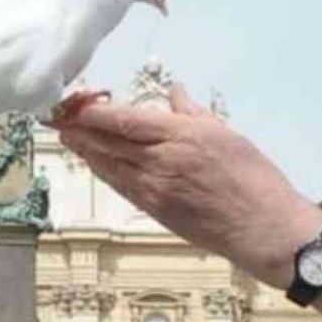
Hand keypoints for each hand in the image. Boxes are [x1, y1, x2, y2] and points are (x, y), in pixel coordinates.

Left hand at [55, 89, 321, 292]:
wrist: (264, 229)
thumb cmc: (255, 182)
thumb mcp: (227, 134)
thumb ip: (193, 113)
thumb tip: (175, 93)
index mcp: (181, 137)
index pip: (124, 120)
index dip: (92, 111)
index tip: (73, 101)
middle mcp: (162, 163)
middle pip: (107, 142)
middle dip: (78, 128)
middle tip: (56, 116)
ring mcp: (156, 190)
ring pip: (108, 165)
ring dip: (84, 150)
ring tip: (66, 136)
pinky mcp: (156, 210)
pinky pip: (121, 186)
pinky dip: (103, 171)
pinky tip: (94, 163)